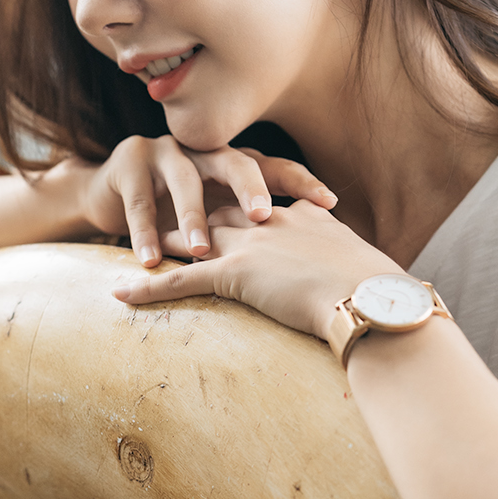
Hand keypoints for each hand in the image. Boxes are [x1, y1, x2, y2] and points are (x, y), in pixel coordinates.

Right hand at [75, 135, 336, 267]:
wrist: (113, 195)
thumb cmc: (178, 212)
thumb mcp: (219, 217)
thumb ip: (255, 228)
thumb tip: (316, 254)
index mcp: (235, 161)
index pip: (274, 167)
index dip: (301, 182)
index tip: (329, 204)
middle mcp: (205, 150)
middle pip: (235, 162)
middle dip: (250, 188)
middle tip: (263, 216)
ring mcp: (167, 152)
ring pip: (185, 182)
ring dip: (192, 218)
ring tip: (201, 252)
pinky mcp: (130, 163)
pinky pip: (140, 202)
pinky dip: (145, 232)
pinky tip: (149, 260)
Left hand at [112, 198, 393, 340]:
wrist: (373, 296)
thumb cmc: (380, 291)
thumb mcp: (364, 268)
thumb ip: (350, 265)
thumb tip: (365, 280)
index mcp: (300, 217)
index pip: (257, 204)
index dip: (234, 204)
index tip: (219, 202)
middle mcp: (269, 222)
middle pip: (216, 211)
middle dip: (186, 212)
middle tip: (159, 213)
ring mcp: (248, 245)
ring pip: (189, 238)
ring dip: (156, 241)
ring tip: (128, 244)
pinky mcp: (234, 274)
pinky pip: (178, 280)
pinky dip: (145, 286)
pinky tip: (117, 292)